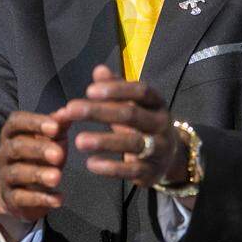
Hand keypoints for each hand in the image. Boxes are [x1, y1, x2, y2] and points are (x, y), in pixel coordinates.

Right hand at [0, 111, 69, 241]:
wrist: (21, 192)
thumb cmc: (39, 157)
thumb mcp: (51, 139)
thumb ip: (59, 125)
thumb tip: (67, 111)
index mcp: (12, 133)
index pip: (16, 122)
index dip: (34, 123)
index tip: (55, 127)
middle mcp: (4, 152)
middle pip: (17, 147)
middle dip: (38, 149)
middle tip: (59, 154)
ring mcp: (5, 176)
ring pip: (17, 173)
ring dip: (38, 174)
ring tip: (58, 177)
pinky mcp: (10, 198)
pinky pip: (22, 198)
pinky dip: (41, 198)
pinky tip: (59, 199)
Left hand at [54, 65, 187, 187]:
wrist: (170, 158)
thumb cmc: (143, 124)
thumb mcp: (133, 104)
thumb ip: (116, 88)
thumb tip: (98, 70)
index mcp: (157, 103)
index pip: (140, 91)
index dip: (116, 89)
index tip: (89, 90)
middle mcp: (161, 124)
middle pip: (131, 115)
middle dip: (99, 112)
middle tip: (71, 109)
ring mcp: (159, 149)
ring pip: (133, 143)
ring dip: (104, 141)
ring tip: (79, 141)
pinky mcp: (152, 172)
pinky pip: (131, 170)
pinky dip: (111, 168)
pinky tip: (90, 163)